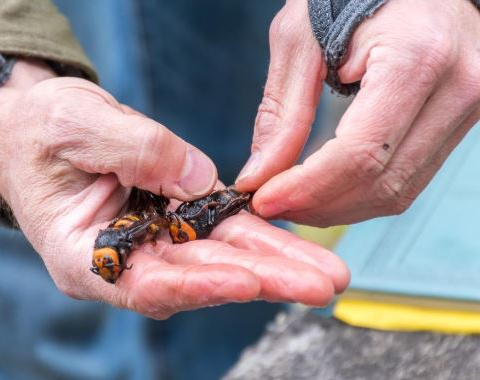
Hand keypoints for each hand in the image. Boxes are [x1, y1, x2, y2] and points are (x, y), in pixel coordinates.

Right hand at [0, 59, 348, 318]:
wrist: (35, 127)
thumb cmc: (39, 131)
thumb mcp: (72, 126)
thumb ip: (133, 150)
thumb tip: (199, 177)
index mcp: (83, 255)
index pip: (145, 283)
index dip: (197, 284)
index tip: (246, 281)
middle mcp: (125, 257)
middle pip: (197, 276)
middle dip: (259, 280)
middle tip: (316, 285)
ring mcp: (152, 239)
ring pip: (218, 256)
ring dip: (272, 264)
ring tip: (323, 273)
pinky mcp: (174, 215)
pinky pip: (220, 226)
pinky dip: (257, 234)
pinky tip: (295, 244)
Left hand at [236, 0, 479, 225]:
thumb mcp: (299, 38)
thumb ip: (282, 112)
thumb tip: (259, 175)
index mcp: (417, 56)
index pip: (361, 152)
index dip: (307, 188)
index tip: (263, 199)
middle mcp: (458, 86)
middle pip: (382, 182)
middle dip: (317, 205)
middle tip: (270, 204)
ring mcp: (468, 107)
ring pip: (398, 191)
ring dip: (337, 207)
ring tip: (292, 199)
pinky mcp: (459, 121)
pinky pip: (409, 178)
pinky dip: (360, 193)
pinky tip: (325, 188)